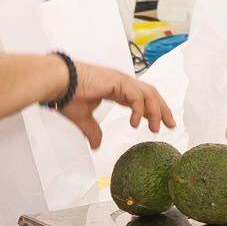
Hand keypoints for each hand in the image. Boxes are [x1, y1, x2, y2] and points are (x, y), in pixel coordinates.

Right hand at [60, 63, 175, 147]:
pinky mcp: (117, 81)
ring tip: (155, 128)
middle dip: (162, 109)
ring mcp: (120, 80)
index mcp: (115, 88)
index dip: (152, 110)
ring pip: (148, 94)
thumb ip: (92, 131)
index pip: (141, 98)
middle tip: (170, 125)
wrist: (56, 83)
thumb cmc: (65, 96)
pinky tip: (136, 123)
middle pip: (151, 94)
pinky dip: (139, 109)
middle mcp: (121, 82)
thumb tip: (96, 146)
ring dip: (155, 111)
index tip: (159, 124)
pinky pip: (136, 96)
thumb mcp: (82, 118)